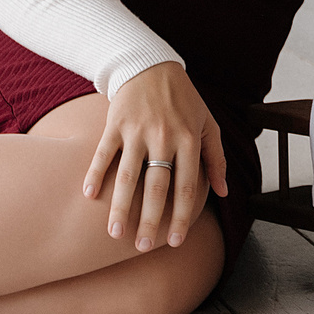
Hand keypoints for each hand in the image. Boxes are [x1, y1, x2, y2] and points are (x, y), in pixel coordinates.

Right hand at [84, 62, 227, 251]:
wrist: (150, 66)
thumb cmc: (183, 100)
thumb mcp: (207, 125)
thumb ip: (216, 159)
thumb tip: (224, 192)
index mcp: (188, 140)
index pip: (187, 186)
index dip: (182, 216)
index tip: (176, 241)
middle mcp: (164, 137)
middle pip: (156, 186)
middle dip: (150, 219)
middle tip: (143, 247)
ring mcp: (137, 130)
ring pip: (128, 174)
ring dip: (120, 206)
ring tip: (114, 233)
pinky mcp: (115, 123)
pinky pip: (104, 153)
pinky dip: (96, 173)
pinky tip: (89, 195)